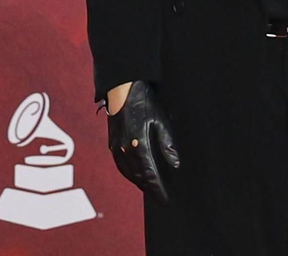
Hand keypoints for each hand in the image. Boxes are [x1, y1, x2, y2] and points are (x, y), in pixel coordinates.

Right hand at [106, 80, 180, 201]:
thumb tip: (175, 164)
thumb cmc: (144, 101)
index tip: (165, 198)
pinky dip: (128, 174)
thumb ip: (168, 143)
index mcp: (139, 145)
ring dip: (138, 183)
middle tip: (159, 197)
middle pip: (138, 177)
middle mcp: (125, 149)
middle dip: (149, 188)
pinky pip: (120, 165)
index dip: (158, 188)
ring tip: (149, 189)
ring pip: (128, 173)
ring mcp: (116, 147)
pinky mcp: (112, 142)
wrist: (121, 88)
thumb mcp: (161, 120)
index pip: (150, 174)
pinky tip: (134, 175)